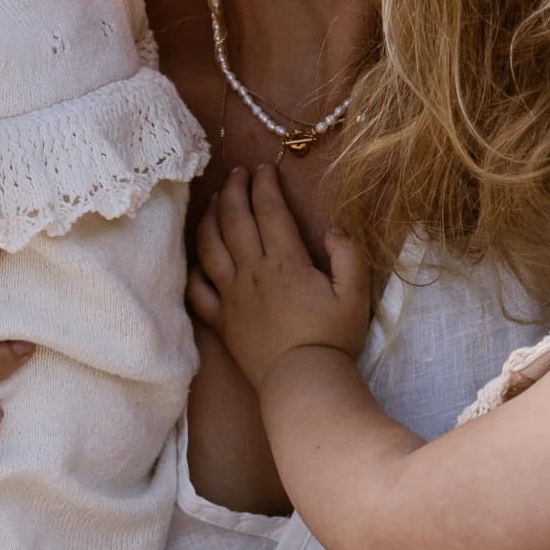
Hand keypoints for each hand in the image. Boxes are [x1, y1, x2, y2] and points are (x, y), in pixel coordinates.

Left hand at [187, 167, 372, 390]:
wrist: (303, 382)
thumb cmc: (333, 339)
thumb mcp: (356, 294)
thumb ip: (348, 256)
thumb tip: (331, 230)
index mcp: (285, 262)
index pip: (269, 211)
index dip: (264, 184)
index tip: (264, 168)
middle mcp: (252, 272)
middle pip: (235, 220)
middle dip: (234, 190)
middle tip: (237, 172)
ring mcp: (232, 296)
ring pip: (210, 247)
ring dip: (210, 219)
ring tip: (215, 201)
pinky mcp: (221, 321)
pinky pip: (197, 290)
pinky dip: (193, 270)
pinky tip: (196, 258)